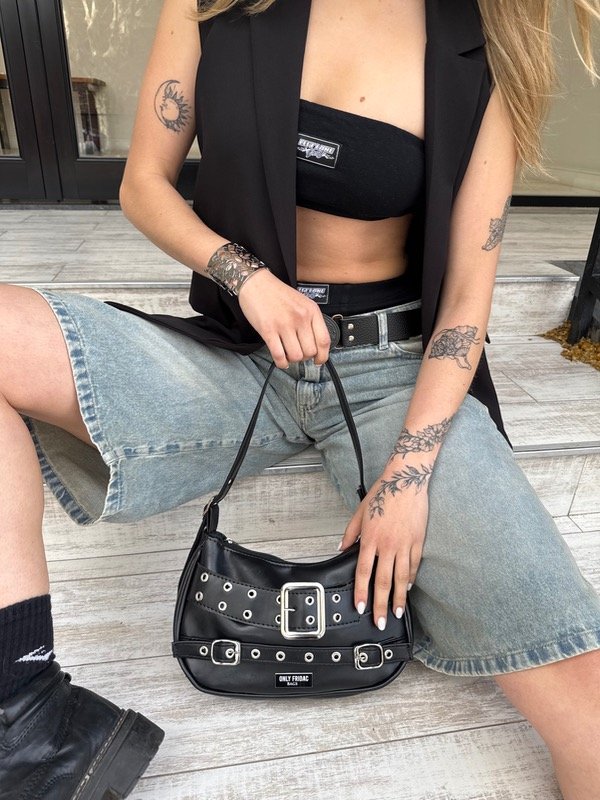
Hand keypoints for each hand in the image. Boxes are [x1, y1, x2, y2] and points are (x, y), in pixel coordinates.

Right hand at [238, 270, 330, 367]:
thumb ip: (310, 321)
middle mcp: (300, 318)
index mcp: (311, 311)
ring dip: (292, 359)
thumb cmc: (278, 294)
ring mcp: (284, 324)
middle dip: (305, 357)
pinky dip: (281, 363)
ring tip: (288, 354)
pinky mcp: (268, 330)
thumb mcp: (302, 302)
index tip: (318, 361)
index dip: (323, 356)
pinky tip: (281, 360)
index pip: (324, 340)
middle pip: (310, 351)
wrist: (256, 283)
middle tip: (298, 353)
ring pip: (296, 356)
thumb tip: (316, 345)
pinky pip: (279, 355)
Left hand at [338, 465, 429, 629]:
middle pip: (383, 581)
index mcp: (370, 539)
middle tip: (381, 622)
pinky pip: (414, 565)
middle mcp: (387, 545)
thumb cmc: (382, 494)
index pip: (363, 572)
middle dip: (381, 604)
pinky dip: (410, 578)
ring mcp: (404, 544)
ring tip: (397, 613)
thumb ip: (349, 533)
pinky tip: (407, 588)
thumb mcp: (359, 512)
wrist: (405, 480)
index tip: (360, 607)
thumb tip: (340, 549)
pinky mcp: (417, 541)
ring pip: (401, 578)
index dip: (361, 592)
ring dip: (399, 598)